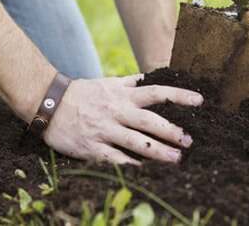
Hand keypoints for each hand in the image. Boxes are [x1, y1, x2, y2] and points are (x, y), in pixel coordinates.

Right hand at [43, 75, 202, 164]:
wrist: (48, 103)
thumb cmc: (82, 94)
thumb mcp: (107, 83)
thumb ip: (130, 82)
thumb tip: (150, 76)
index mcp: (122, 95)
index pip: (157, 92)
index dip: (179, 96)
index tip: (199, 101)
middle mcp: (116, 111)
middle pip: (150, 121)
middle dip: (172, 131)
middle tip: (189, 141)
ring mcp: (104, 130)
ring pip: (136, 142)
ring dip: (159, 152)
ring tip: (177, 159)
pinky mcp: (92, 147)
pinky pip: (116, 159)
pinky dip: (132, 165)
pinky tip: (147, 171)